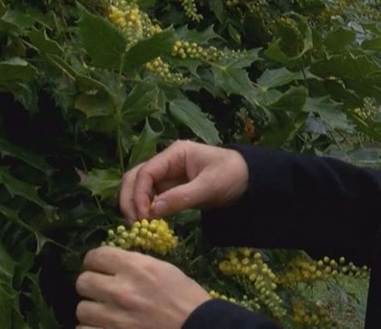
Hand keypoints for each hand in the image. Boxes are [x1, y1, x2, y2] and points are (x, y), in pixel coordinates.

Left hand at [76, 246, 210, 328]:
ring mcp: (114, 317)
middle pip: (83, 282)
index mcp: (135, 267)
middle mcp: (120, 290)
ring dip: (92, 310)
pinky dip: (93, 328)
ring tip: (105, 312)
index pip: (95, 256)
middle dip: (91, 285)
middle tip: (102, 290)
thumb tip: (113, 264)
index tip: (99, 266)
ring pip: (82, 309)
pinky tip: (105, 326)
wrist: (196, 326)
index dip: (95, 261)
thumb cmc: (185, 297)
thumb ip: (135, 264)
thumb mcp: (163, 269)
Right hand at [119, 139, 248, 222]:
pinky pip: (151, 199)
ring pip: (139, 189)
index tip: (143, 216)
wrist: (250, 181)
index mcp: (174, 153)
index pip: (146, 172)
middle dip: (130, 199)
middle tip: (135, 224)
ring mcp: (167, 176)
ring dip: (134, 205)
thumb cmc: (232, 175)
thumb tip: (152, 211)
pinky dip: (146, 210)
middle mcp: (166, 162)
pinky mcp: (171, 190)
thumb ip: (181, 197)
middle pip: (135, 178)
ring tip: (140, 226)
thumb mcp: (209, 186)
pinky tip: (149, 224)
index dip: (139, 194)